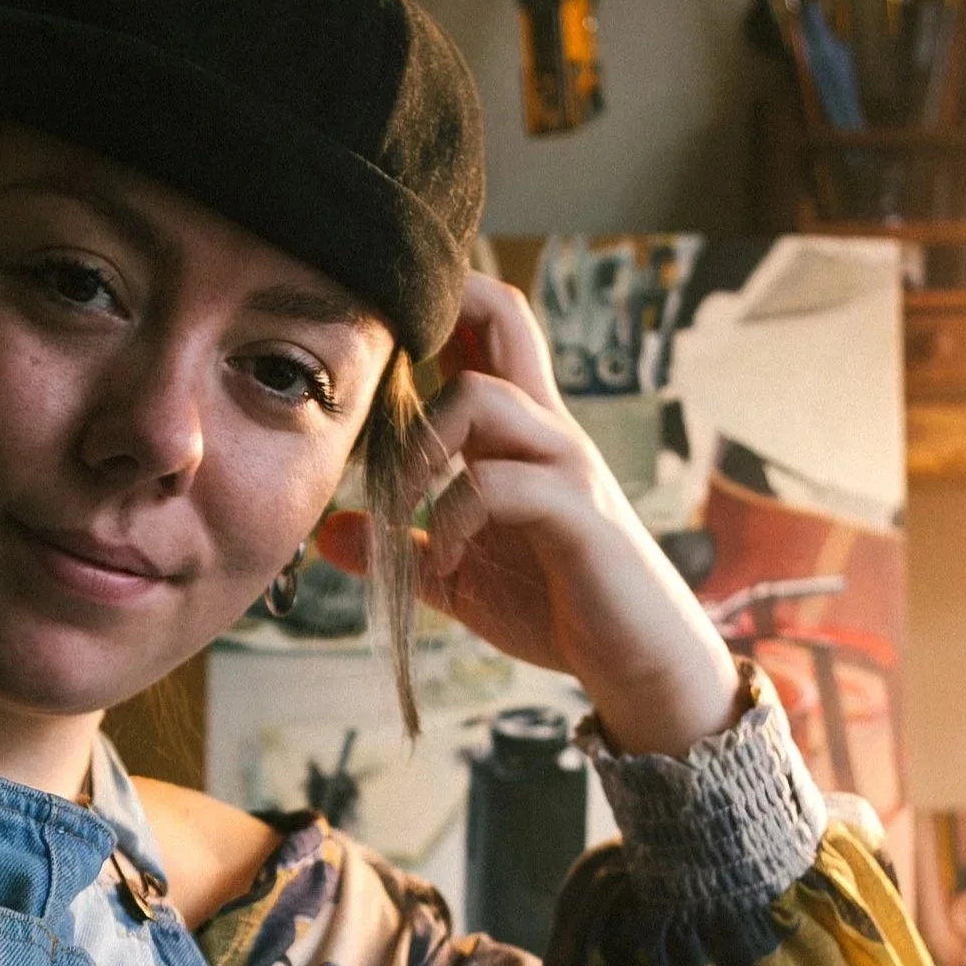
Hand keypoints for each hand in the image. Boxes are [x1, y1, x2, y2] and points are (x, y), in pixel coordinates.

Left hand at [415, 273, 741, 755]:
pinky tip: (443, 559)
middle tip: (382, 377)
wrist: (637, 660)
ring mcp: (565, 465)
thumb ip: (400, 548)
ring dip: (421, 447)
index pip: (487, 330)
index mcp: (516, 432)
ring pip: (482, 396)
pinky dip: (451, 518)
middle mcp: (544, 429)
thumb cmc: (555, 606)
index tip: (381, 336)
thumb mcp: (457, 576)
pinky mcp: (577, 513)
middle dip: (440, 311)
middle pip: (504, 317)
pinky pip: (497, 484)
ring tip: (401, 506)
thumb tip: (329, 535)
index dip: (438, 305)